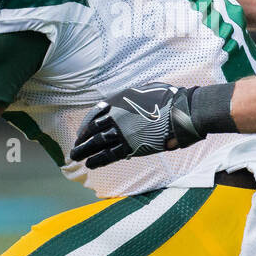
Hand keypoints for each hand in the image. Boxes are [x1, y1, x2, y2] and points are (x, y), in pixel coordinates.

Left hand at [71, 83, 205, 169]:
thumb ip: (131, 98)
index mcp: (119, 101)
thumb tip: (127, 102)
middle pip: (93, 130)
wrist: (180, 113)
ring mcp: (122, 132)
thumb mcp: (145, 91)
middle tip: (75, 147)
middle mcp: (116, 116)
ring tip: (76, 157)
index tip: (81, 132)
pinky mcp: (131, 146)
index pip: (95, 113)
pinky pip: (110, 154)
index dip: (86, 124)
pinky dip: (99, 160)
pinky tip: (90, 164)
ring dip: (84, 151)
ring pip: (97, 143)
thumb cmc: (168, 100)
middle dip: (82, 140)